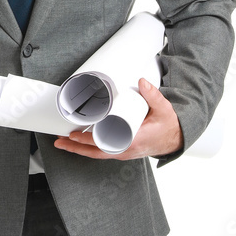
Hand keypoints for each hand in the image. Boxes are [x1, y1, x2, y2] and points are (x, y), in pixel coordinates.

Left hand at [53, 78, 183, 159]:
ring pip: (97, 153)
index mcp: (132, 141)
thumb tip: (142, 82)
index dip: (89, 141)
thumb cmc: (167, 126)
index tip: (76, 135)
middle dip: (77, 146)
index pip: (105, 144)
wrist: (174, 138)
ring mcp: (123, 151)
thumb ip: (153, 95)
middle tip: (61, 139)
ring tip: (64, 141)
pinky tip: (79, 142)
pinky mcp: (122, 149)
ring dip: (80, 148)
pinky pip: (102, 152)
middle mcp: (125, 149)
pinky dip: (89, 148)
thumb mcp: (163, 109)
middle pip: (96, 151)